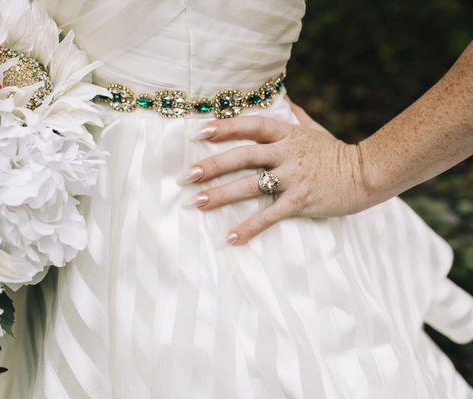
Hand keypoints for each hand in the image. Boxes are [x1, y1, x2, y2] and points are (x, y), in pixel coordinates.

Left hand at [176, 100, 370, 244]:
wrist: (368, 173)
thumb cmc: (337, 152)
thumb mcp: (314, 129)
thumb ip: (294, 114)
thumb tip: (281, 95)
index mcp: (288, 134)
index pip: (252, 126)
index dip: (226, 127)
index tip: (199, 132)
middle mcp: (287, 154)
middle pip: (243, 156)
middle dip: (211, 165)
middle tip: (184, 176)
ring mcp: (293, 178)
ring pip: (251, 185)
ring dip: (221, 195)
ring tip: (196, 203)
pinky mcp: (301, 201)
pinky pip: (270, 216)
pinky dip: (249, 228)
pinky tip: (230, 239)